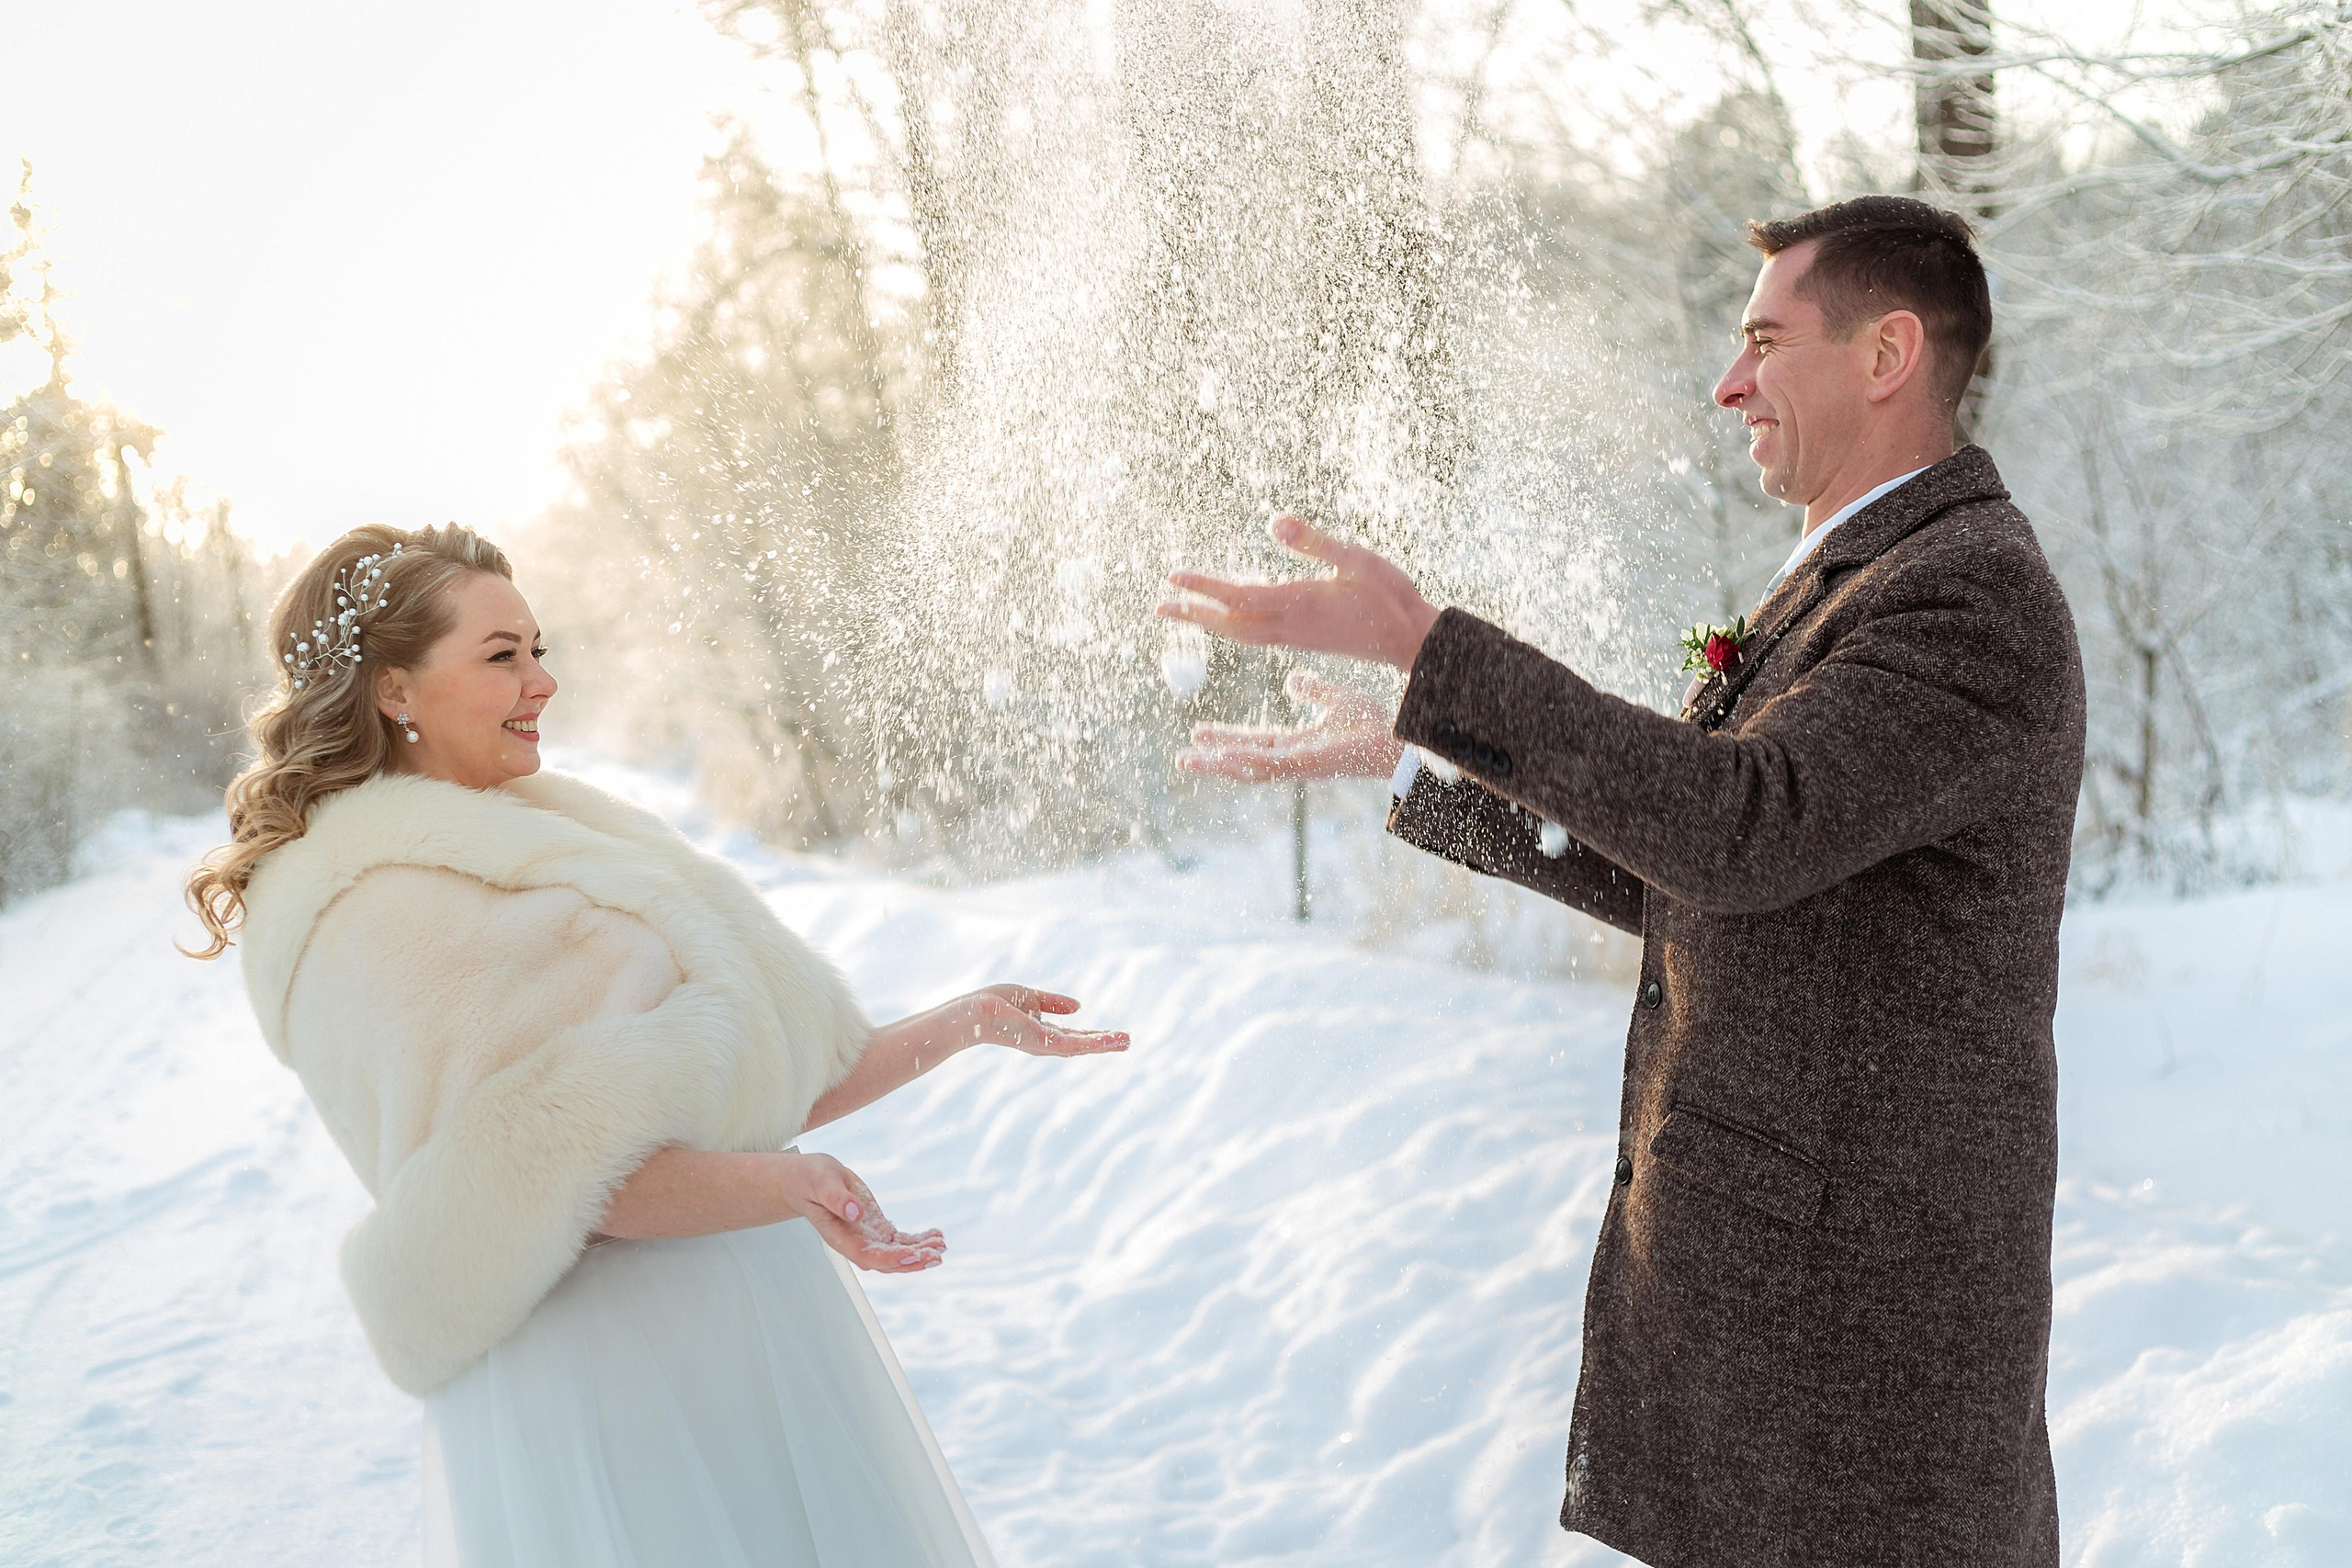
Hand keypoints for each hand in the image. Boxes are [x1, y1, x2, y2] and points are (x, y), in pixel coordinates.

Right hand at [777, 1150, 944, 1273]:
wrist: (808, 1180)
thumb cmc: (809, 1180)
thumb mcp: (820, 1182)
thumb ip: (836, 1198)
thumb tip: (854, 1212)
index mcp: (839, 1236)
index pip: (866, 1255)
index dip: (889, 1258)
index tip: (911, 1254)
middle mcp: (855, 1243)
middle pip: (886, 1261)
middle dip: (912, 1260)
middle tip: (936, 1254)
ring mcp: (867, 1238)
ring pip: (897, 1254)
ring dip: (920, 1253)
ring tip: (941, 1245)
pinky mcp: (876, 1229)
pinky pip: (900, 1241)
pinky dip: (918, 1241)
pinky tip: (936, 1236)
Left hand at [959, 984, 1130, 1057]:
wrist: (974, 1011)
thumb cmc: (994, 1004)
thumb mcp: (1031, 998)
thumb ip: (1054, 1003)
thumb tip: (1079, 1006)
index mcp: (1044, 1033)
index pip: (1075, 1036)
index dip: (1095, 1036)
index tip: (1116, 1034)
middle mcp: (1046, 1043)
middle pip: (1082, 1045)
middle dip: (1105, 1043)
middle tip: (1128, 1041)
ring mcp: (1045, 1045)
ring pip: (1082, 1047)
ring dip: (1105, 1044)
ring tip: (1127, 1040)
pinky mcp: (1044, 1043)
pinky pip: (1074, 1045)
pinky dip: (1093, 1043)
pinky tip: (1109, 1040)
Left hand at [1157, 513, 1441, 669]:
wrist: (1410, 641)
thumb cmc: (1389, 597)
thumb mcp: (1358, 560)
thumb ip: (1316, 543)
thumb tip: (1274, 521)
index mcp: (1299, 603)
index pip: (1239, 595)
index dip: (1203, 587)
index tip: (1173, 579)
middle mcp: (1290, 625)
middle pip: (1230, 621)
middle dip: (1193, 613)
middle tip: (1158, 607)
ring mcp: (1295, 637)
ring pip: (1240, 633)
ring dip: (1208, 622)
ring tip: (1182, 614)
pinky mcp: (1303, 642)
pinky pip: (1255, 637)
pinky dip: (1232, 629)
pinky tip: (1228, 624)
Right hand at [1178, 671, 1402, 782]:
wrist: (1395, 737)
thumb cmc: (1372, 724)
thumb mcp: (1336, 699)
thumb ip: (1313, 691)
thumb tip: (1292, 680)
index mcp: (1298, 744)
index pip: (1254, 742)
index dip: (1227, 739)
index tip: (1200, 733)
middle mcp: (1294, 759)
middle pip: (1244, 761)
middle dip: (1212, 760)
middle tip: (1182, 757)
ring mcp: (1299, 764)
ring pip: (1249, 770)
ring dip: (1219, 766)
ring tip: (1190, 760)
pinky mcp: (1308, 764)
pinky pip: (1270, 767)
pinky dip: (1244, 763)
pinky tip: (1223, 757)